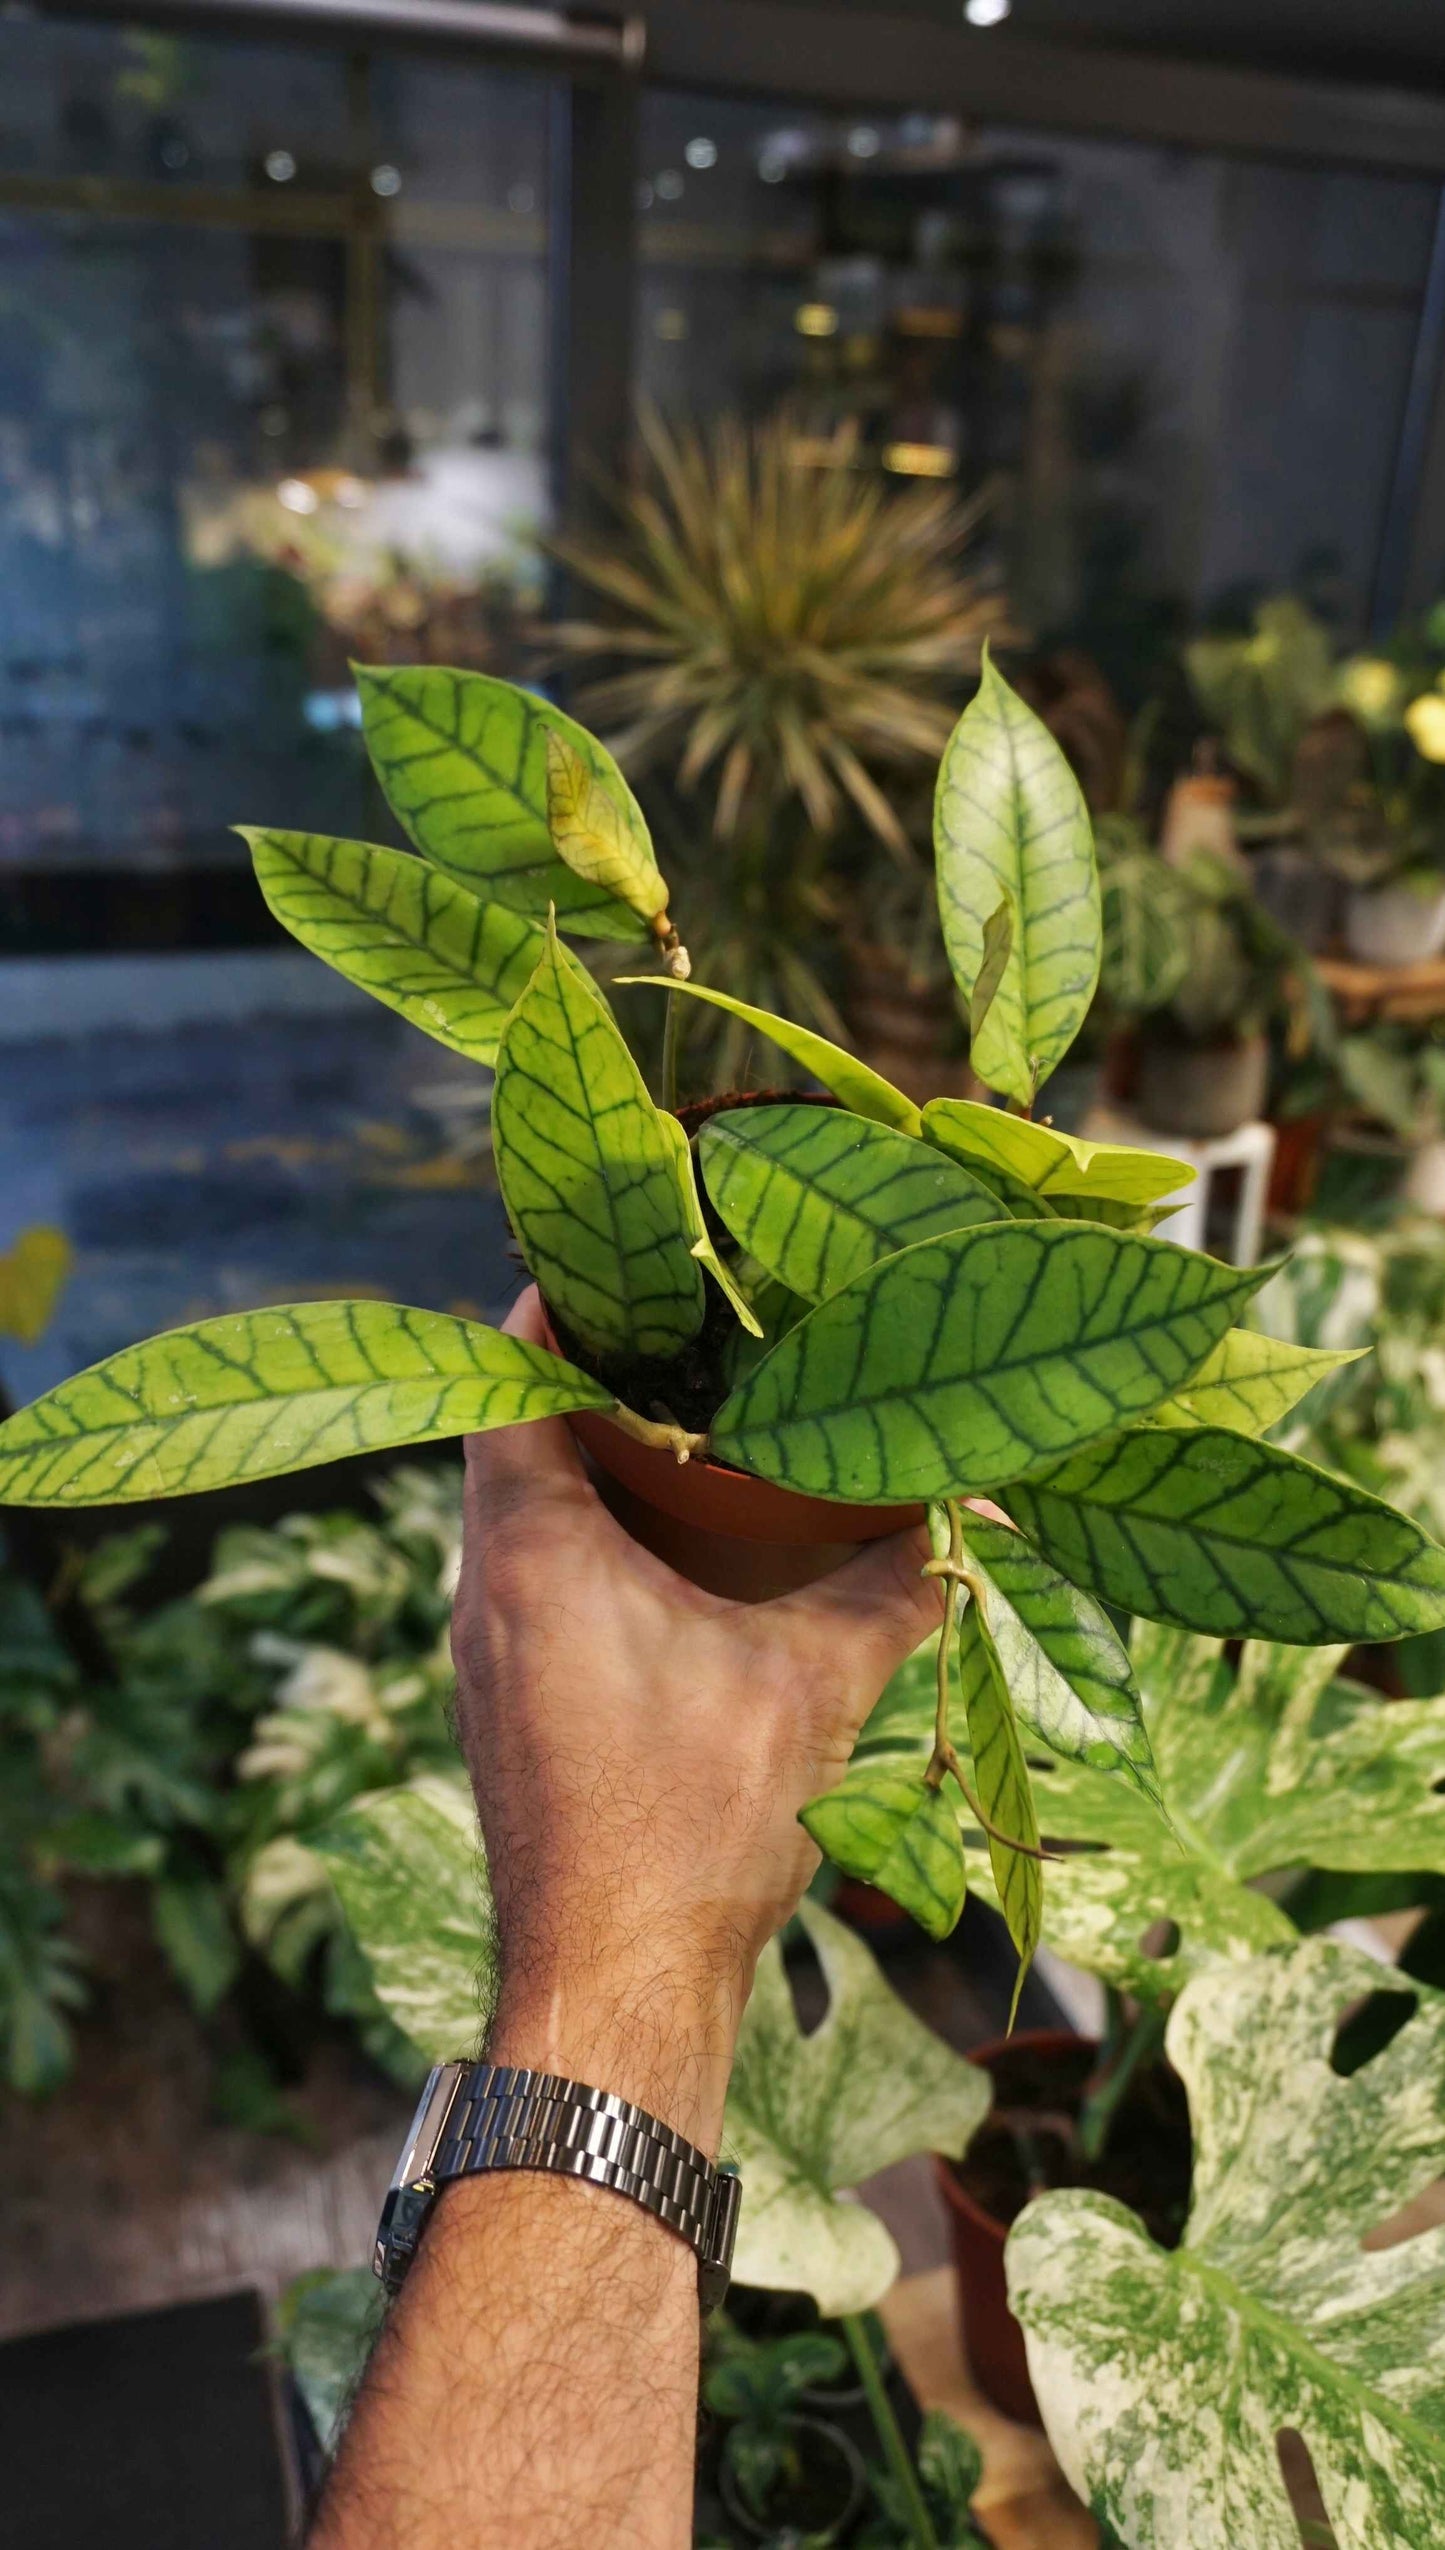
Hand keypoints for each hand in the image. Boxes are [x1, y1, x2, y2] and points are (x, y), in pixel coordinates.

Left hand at [451, 1286, 942, 2148]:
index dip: (556, 1312)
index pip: (505, 1384)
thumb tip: (979, 1525)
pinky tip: (680, 1573)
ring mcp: (485, 1664)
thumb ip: (893, 1592)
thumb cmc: (694, 1829)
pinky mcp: (507, 1720)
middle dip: (595, 1390)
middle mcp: (483, 1596)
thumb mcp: (814, 1689)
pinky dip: (593, 1556)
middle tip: (686, 1345)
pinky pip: (534, 1593)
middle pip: (514, 1445)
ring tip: (695, 1443)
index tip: (624, 1267)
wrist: (614, 1995)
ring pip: (523, 1527)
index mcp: (530, 1554)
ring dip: (594, 1480)